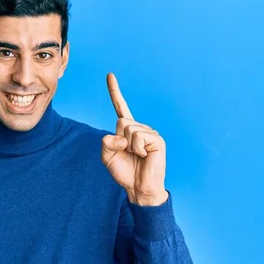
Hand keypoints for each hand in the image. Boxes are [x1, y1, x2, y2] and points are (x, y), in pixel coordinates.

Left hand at [101, 73, 168, 205]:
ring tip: (137, 156)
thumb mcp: (107, 156)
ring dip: (128, 146)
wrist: (138, 188)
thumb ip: (106, 142)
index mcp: (127, 130)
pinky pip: (139, 138)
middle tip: (128, 154)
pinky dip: (137, 149)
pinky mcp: (157, 140)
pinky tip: (144, 156)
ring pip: (129, 129)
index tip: (110, 75)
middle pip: (121, 122)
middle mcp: (139, 128)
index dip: (114, 91)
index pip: (120, 107)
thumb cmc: (125, 172)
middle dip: (119, 140)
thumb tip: (120, 136)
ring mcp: (150, 133)